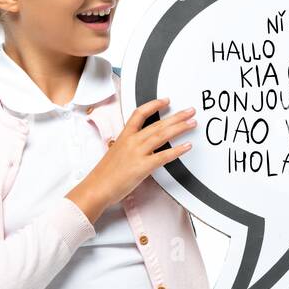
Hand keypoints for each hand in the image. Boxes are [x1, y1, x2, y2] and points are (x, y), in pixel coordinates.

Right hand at [66, 98, 197, 222]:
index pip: (140, 113)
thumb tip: (143, 146)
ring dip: (180, 128)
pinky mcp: (143, 167)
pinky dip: (177, 150)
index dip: (154, 105)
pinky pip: (164, 156)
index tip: (166, 100)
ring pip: (162, 135)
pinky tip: (187, 146)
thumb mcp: (116, 152)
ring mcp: (137, 153)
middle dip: (176, 116)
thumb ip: (130, 146)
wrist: (96, 188)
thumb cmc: (105, 174)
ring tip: (192, 123)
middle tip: (190, 111)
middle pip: (157, 123)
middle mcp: (131, 141)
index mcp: (124, 136)